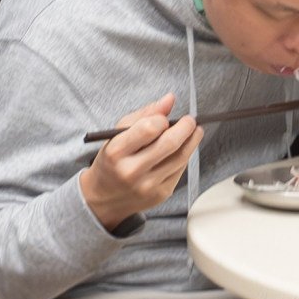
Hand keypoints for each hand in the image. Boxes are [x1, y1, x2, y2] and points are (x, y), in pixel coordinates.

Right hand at [78, 97, 201, 232]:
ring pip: (180, 158)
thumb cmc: (112, 160)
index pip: (149, 129)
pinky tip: (183, 149)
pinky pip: (180, 171)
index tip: (165, 118)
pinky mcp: (160, 195)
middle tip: (190, 120)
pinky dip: (184, 157)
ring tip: (195, 131)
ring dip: (192, 141)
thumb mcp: (117, 134)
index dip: (162, 119)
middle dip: (186, 127)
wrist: (104, 198)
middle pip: (170, 144)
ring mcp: (147, 185)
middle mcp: (132, 171)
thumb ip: (144, 114)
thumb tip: (170, 99)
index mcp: (117, 151)